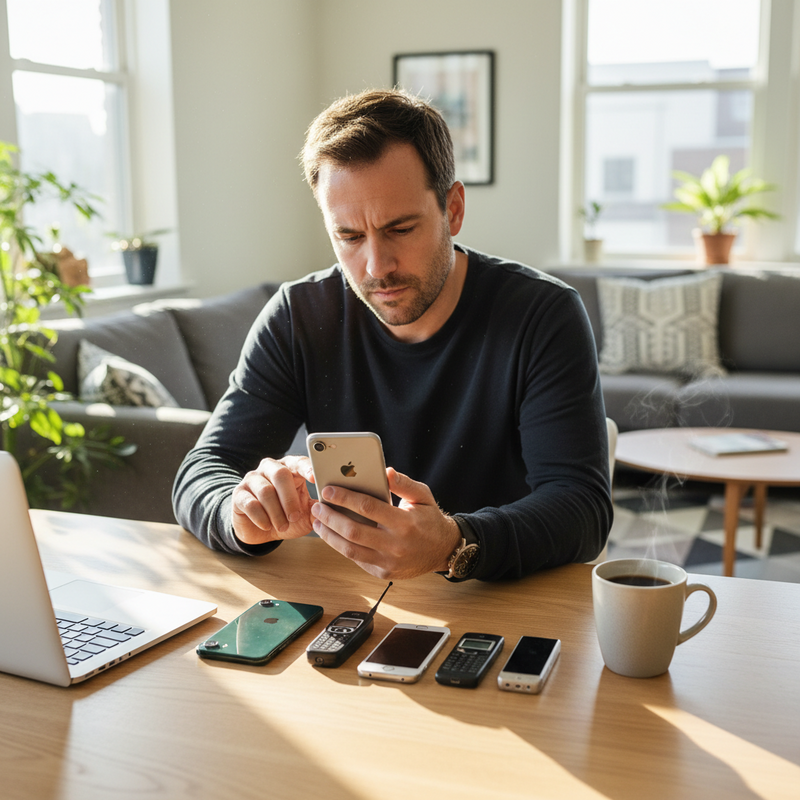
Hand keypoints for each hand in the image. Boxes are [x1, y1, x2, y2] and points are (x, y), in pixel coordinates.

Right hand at [231, 455, 315, 545]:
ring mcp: (253, 479)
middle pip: (281, 475)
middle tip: (295, 517)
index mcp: (290, 468)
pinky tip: (267, 526)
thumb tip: (330, 507)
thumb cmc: (286, 517)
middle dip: (290, 499)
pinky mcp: (239, 494)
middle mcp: (270, 468)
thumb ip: (317, 510)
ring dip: (276, 512)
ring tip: (283, 526)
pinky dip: (261, 518)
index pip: (299, 462)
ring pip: (266, 491)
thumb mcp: (305, 515)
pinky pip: (250, 503)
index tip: (315, 479)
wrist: (259, 530)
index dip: (307, 468)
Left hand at [310, 467, 461, 579]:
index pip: (368, 508)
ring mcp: (388, 562)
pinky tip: (332, 535)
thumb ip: (403, 483)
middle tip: (317, 506)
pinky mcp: (383, 573)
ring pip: (350, 549)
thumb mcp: (422, 496)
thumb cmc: (430, 519)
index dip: (345, 498)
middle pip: (353, 531)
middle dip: (330, 517)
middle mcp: (396, 545)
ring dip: (329, 535)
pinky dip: (340, 547)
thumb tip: (385, 471)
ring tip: (318, 522)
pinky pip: (356, 559)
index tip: (328, 490)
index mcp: (405, 523)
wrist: (443, 550)